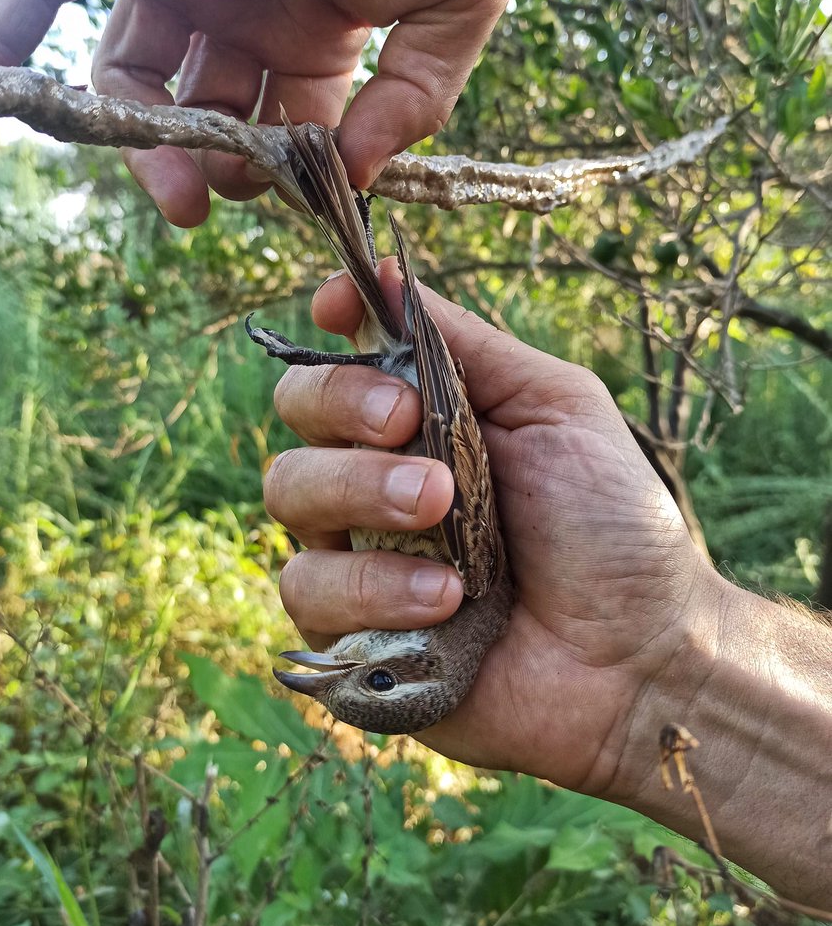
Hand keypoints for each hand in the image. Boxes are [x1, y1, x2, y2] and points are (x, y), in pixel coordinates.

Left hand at [0, 0, 518, 225]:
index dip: (285, 173)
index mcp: (313, 29)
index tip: (304, 196)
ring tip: (166, 185)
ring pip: (125, 71)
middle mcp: (238, 4)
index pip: (280, 128)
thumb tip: (364, 175)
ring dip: (127, 138)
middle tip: (206, 201)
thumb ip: (422, 89)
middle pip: (198, 115)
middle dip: (204, 168)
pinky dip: (1, 32)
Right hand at [265, 263, 717, 792]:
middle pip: (294, 415)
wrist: (640, 655)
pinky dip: (372, 586)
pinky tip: (446, 601)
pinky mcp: (348, 636)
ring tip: (442, 515)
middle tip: (407, 425)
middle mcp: (375, 483)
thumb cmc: (609, 524)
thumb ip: (467, 343)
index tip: (340, 310)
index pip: (339, 361)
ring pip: (286, 494)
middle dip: (341, 404)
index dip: (330, 333)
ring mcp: (357, 557)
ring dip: (362, 494)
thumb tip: (381, 270)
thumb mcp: (554, 406)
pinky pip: (307, 589)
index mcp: (420, 426)